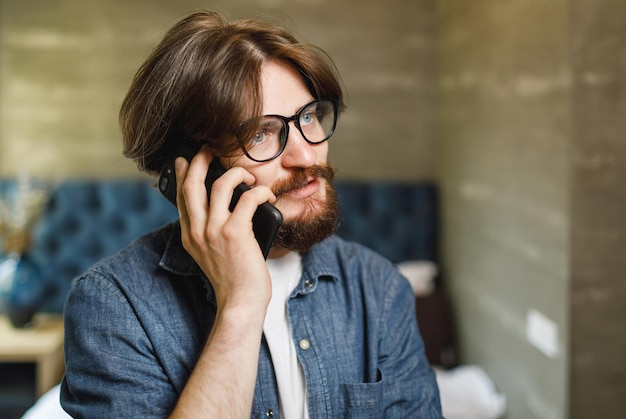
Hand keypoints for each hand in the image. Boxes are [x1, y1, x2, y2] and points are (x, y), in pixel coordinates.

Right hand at [174, 146, 275, 309]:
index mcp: (190, 236)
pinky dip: (260, 192)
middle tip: (211, 148)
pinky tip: (268, 196)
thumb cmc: (234, 279)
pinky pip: (248, 199)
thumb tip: (225, 207)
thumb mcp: (213, 254)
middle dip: (202, 160)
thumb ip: (211, 232)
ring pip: (220, 185)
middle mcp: (198, 231)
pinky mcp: (235, 233)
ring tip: (251, 177)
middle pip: (193, 184)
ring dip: (238, 174)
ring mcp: (214, 231)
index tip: (188, 159)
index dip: (184, 174)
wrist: (240, 302)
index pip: (182, 197)